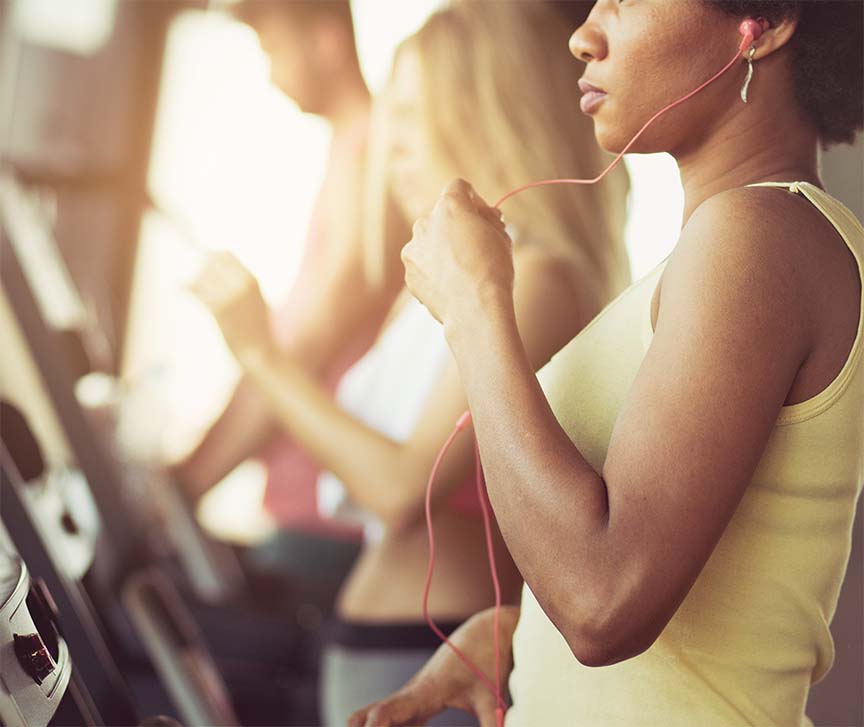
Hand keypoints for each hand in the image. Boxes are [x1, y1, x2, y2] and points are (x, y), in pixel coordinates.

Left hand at [188, 252, 274, 364]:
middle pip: (211, 261)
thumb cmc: (256, 329)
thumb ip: (241, 284)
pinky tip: (177, 288)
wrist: (259, 351)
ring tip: (181, 284)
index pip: (225, 254)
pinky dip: (183, 287)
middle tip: (186, 274)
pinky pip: (195, 290)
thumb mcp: (256, 300)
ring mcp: (230, 295)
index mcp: (251, 279)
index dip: (209, 255)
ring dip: (189, 278)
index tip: (199, 261)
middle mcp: (242, 283)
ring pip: (201, 274)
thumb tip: (216, 273)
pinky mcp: (218, 308)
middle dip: (196, 266)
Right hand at [348, 607, 517, 726]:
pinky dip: (385, 726)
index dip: (374, 726)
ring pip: (378, 713)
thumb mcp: (491, 695)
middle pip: (373, 712)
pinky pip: (395, 716)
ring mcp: (414, 695)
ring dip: (368, 725)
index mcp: (426, 690)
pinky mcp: (420, 699)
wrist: (486, 630)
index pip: (388, 710)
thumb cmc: (488, 659)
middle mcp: (413, 692)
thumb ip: (493, 723)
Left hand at [402, 179, 513, 330]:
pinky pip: (423, 264)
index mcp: (450, 207)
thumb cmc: (493, 271)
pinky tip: (452, 285)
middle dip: (458, 226)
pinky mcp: (409, 273)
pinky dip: (435, 270)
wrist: (475, 310)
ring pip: (430, 241)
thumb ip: (489, 219)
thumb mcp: (502, 236)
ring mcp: (413, 248)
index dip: (475, 200)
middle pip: (442, 216)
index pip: (459, 188)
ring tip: (464, 271)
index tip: (485, 217)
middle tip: (477, 246)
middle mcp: (425, 222)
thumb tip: (483, 215)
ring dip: (444, 248)